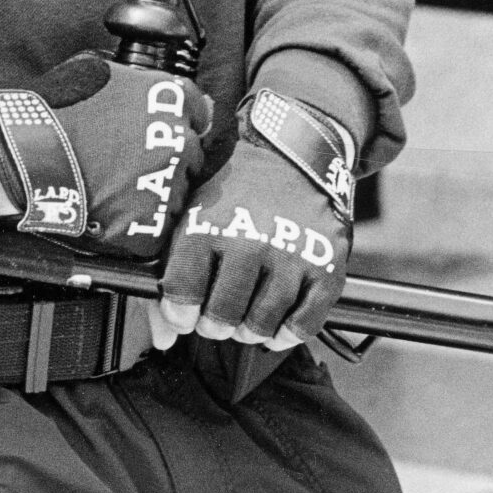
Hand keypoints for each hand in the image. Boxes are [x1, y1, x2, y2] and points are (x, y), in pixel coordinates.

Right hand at [0, 52, 211, 258]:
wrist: (24, 158)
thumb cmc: (56, 114)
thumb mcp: (105, 76)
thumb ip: (150, 88)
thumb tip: (193, 102)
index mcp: (169, 100)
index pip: (200, 117)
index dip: (175, 129)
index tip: (155, 139)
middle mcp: (176, 141)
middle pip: (190, 159)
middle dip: (166, 164)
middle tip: (126, 167)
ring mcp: (165, 185)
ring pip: (177, 197)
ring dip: (154, 196)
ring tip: (115, 191)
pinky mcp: (148, 224)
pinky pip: (157, 230)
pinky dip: (138, 227)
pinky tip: (112, 212)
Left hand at [149, 137, 351, 351]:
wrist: (293, 153)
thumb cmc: (233, 193)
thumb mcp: (191, 218)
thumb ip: (172, 276)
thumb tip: (165, 338)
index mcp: (207, 228)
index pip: (182, 294)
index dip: (180, 314)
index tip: (185, 314)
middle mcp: (250, 243)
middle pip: (223, 317)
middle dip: (214, 326)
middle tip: (217, 318)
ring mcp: (292, 256)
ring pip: (262, 325)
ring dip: (249, 331)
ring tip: (245, 320)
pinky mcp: (327, 266)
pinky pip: (305, 323)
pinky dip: (287, 334)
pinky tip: (276, 327)